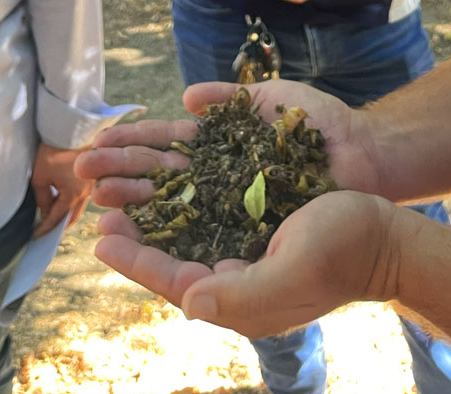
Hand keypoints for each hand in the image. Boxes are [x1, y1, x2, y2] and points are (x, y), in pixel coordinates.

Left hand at [31, 143, 94, 236]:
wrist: (75, 129)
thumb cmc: (56, 151)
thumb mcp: (41, 175)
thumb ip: (42, 196)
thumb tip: (45, 209)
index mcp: (74, 196)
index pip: (57, 218)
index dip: (45, 228)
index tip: (36, 236)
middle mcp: (87, 194)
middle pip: (73, 217)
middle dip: (61, 225)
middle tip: (48, 231)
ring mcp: (94, 186)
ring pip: (80, 206)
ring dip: (69, 214)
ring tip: (56, 216)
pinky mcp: (95, 178)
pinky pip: (85, 196)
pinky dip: (75, 202)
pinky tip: (68, 199)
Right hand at [74, 80, 380, 207]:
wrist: (366, 155)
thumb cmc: (324, 126)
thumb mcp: (273, 100)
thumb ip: (230, 99)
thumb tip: (187, 100)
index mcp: (222, 148)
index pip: (167, 147)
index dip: (132, 147)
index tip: (97, 150)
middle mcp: (222, 181)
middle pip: (164, 178)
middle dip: (122, 177)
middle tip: (84, 178)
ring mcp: (235, 208)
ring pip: (178, 209)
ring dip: (137, 207)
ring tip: (100, 208)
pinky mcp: (252, 233)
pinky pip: (208, 235)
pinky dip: (176, 237)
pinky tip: (143, 238)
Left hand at [95, 191, 400, 337]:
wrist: (385, 238)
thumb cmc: (346, 250)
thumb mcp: (297, 268)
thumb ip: (244, 293)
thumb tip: (191, 303)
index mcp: (245, 300)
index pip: (179, 285)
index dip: (139, 262)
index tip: (104, 239)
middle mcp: (242, 285)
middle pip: (177, 267)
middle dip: (140, 244)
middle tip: (107, 214)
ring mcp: (252, 264)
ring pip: (191, 247)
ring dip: (158, 226)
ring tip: (130, 201)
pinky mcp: (262, 242)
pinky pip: (213, 231)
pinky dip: (187, 214)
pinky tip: (175, 196)